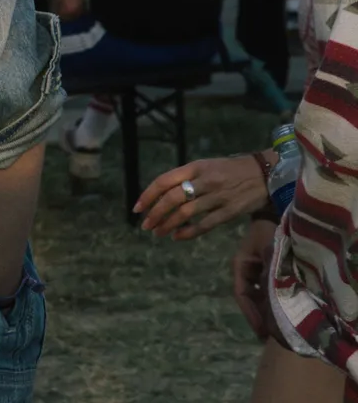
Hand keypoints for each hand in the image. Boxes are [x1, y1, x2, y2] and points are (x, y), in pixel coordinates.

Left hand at [133, 154, 268, 237]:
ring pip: (186, 213)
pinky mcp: (230, 212)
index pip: (164, 181)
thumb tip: (162, 194)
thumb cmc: (231, 170)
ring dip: (168, 225)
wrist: (265, 173)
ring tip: (158, 232)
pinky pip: (205, 225)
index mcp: (195, 167)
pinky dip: (188, 232)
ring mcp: (217, 197)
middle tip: (146, 225)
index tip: (137, 208)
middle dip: (155, 213)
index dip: (148, 195)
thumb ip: (186, 177)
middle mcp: (205, 180)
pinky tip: (177, 237)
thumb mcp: (207, 166)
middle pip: (172, 198)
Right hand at [232, 217, 276, 339]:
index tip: (261, 330)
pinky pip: (267, 291)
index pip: (241, 294)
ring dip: (266, 311)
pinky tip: (282, 312)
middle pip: (250, 299)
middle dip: (259, 317)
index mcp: (240, 266)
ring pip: (259, 297)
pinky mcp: (266, 272)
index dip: (250, 313)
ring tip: (277, 329)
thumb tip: (272, 294)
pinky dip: (273, 302)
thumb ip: (268, 268)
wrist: (273, 212)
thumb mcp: (267, 246)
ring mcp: (256, 272)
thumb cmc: (268, 228)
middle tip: (271, 336)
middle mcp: (245, 272)